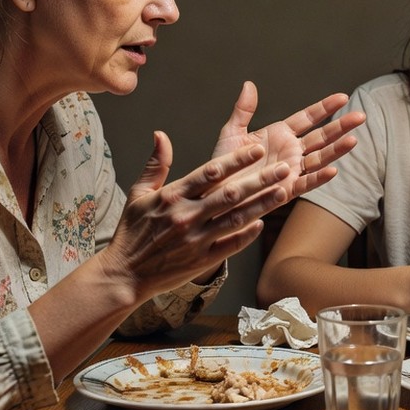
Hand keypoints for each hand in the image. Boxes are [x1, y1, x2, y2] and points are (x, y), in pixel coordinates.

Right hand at [98, 131, 291, 297]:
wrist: (124, 274)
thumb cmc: (132, 232)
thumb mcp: (138, 194)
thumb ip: (155, 164)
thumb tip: (160, 135)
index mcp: (172, 196)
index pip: (210, 172)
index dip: (237, 160)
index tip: (257, 150)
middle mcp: (186, 216)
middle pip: (231, 193)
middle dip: (260, 180)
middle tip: (284, 168)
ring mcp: (196, 239)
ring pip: (236, 218)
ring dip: (262, 205)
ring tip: (284, 191)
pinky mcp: (201, 260)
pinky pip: (230, 245)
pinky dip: (247, 235)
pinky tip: (262, 223)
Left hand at [213, 82, 364, 198]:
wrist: (214, 194)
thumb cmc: (220, 167)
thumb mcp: (231, 133)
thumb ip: (243, 110)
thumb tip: (248, 84)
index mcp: (279, 135)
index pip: (308, 118)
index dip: (325, 108)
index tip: (342, 97)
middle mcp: (290, 151)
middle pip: (321, 137)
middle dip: (341, 126)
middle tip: (361, 116)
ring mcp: (291, 171)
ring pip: (319, 158)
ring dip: (337, 150)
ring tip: (354, 139)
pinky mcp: (286, 190)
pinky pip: (306, 183)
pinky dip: (319, 178)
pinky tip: (334, 170)